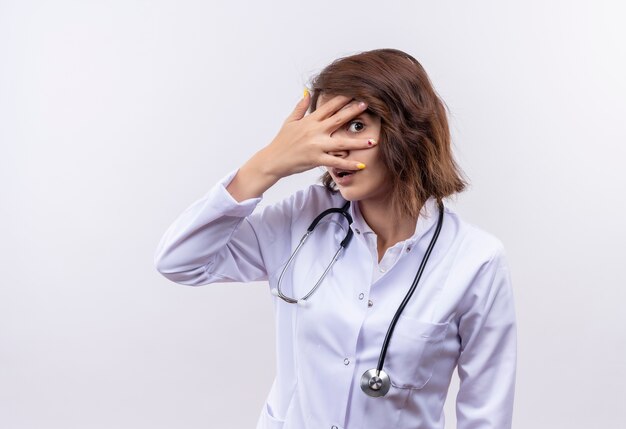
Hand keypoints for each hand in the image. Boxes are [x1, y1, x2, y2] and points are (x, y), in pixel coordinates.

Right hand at [262, 92, 376, 178]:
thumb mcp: (290, 121)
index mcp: (310, 120)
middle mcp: (315, 131)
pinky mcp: (316, 159)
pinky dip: (349, 164)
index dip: (343, 98)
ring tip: (373, 140)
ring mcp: (316, 145)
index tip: (356, 92)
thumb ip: (301, 107)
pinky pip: (336, 162)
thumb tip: (307, 92)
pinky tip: (361, 165)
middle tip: (368, 105)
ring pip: (341, 142)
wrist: (273, 160)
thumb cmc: (282, 141)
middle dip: (354, 111)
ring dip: (358, 141)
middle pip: (338, 119)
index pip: (329, 106)